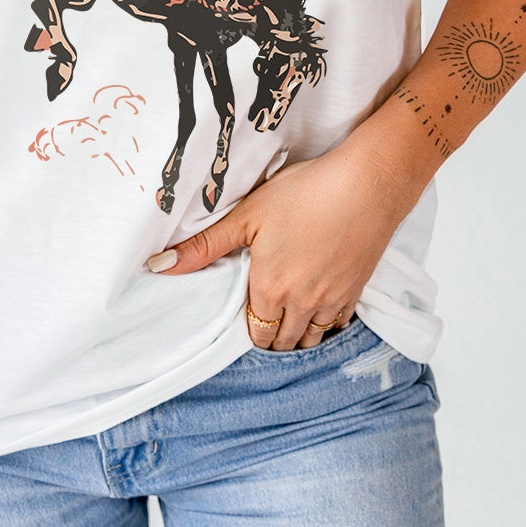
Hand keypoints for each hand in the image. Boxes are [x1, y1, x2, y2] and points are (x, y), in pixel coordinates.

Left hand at [147, 145, 407, 350]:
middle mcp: (301, 304)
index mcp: (270, 288)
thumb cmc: (305, 193)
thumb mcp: (247, 215)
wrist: (367, 184)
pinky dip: (325, 324)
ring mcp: (332, 301)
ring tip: (288, 318)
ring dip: (297, 336)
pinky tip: (319, 307)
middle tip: (263, 318)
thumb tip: (158, 267)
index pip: (254, 332)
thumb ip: (204, 247)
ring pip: (310, 340)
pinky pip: (337, 326)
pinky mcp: (356, 292)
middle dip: (270, 336)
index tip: (245, 314)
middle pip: (281, 342)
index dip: (248, 326)